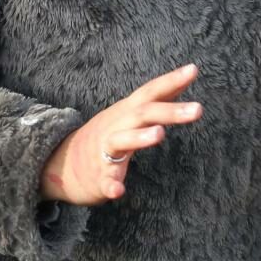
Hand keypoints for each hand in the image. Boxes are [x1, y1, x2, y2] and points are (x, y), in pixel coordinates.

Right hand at [40, 64, 202, 204]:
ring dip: (140, 137)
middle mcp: (116, 127)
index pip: (150, 92)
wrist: (62, 163)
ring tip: (160, 134)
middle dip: (169, 111)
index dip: (170, 81)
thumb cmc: (108, 134)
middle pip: (142, 114)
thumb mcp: (131, 112)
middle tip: (198, 109)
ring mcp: (104, 151)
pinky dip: (110, 184)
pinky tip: (119, 191)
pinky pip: (104, 180)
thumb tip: (189, 74)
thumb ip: (161, 97)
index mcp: (127, 112)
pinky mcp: (98, 176)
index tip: (193, 69)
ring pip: (121, 141)